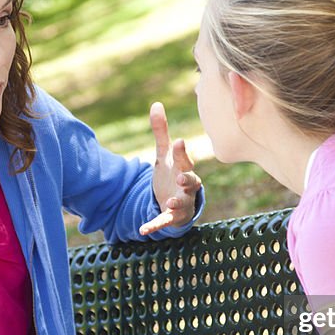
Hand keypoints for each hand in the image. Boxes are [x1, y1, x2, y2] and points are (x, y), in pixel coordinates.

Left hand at [140, 102, 201, 235]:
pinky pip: (164, 222)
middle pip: (192, 181)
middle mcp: (187, 186)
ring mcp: (181, 203)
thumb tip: (156, 103)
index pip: (185, 159)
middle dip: (188, 179)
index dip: (182, 152)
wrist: (176, 202)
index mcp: (185, 169)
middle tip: (182, 177)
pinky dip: (154, 225)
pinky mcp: (171, 217)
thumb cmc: (173, 175)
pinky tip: (143, 230)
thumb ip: (161, 132)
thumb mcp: (164, 155)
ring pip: (183, 203)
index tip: (178, 142)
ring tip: (171, 202)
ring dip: (178, 202)